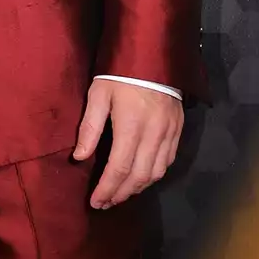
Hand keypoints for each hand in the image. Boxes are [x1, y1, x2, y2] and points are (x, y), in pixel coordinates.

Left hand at [73, 79, 182, 209]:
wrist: (154, 54)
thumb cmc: (120, 74)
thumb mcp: (98, 95)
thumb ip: (89, 128)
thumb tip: (79, 158)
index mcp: (131, 126)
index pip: (119, 168)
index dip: (107, 189)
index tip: (95, 202)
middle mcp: (154, 134)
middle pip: (139, 176)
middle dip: (120, 194)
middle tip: (105, 204)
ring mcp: (170, 132)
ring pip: (156, 172)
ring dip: (138, 188)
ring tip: (120, 195)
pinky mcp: (178, 129)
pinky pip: (169, 160)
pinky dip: (154, 174)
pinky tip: (141, 178)